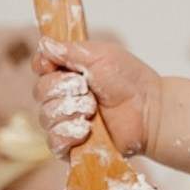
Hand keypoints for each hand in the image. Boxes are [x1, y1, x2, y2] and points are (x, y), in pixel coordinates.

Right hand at [32, 37, 163, 159]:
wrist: (149, 110)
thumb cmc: (130, 80)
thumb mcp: (101, 55)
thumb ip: (70, 50)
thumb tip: (44, 44)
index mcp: (68, 72)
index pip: (40, 67)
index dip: (43, 65)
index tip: (52, 64)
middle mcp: (64, 96)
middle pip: (40, 91)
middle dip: (62, 88)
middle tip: (86, 88)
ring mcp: (67, 121)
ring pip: (46, 116)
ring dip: (70, 110)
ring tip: (93, 109)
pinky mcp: (73, 145)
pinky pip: (54, 142)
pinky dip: (66, 134)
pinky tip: (85, 129)